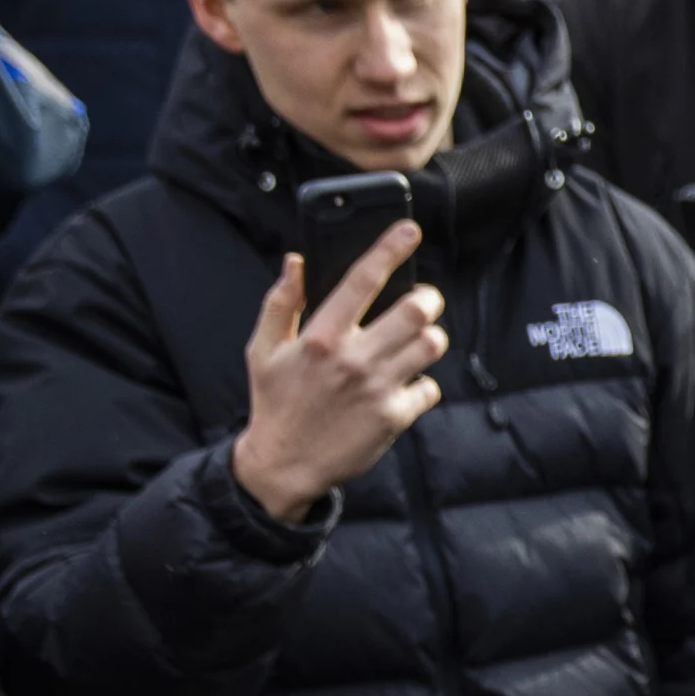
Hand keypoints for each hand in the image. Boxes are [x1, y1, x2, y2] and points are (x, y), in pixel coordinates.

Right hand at [230, 221, 447, 522]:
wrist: (284, 466)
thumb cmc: (275, 403)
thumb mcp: (263, 350)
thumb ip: (280, 303)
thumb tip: (295, 261)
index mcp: (320, 336)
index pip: (362, 279)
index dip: (390, 248)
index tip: (410, 229)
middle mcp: (353, 359)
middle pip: (415, 310)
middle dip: (427, 299)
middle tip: (423, 301)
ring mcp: (378, 389)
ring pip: (432, 345)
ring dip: (429, 339)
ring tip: (415, 343)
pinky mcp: (394, 417)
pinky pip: (429, 388)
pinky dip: (422, 384)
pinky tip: (403, 386)